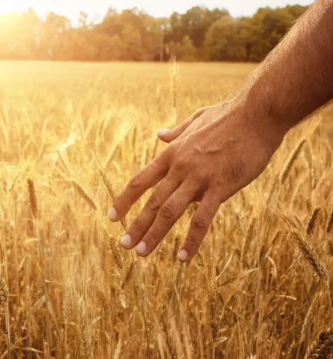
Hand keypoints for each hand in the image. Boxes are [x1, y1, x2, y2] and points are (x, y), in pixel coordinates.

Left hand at [107, 100, 282, 261]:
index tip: (112, 217)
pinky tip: (183, 257)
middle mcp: (180, 167)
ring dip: (154, 234)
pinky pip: (202, 219)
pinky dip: (191, 239)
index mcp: (172, 154)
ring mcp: (199, 178)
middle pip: (152, 202)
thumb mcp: (196, 120)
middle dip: (136, 225)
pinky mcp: (221, 186)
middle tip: (124, 244)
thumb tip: (160, 134)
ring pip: (170, 212)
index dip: (124, 200)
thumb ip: (176, 132)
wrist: (258, 113)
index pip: (140, 181)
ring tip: (141, 253)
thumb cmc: (229, 116)